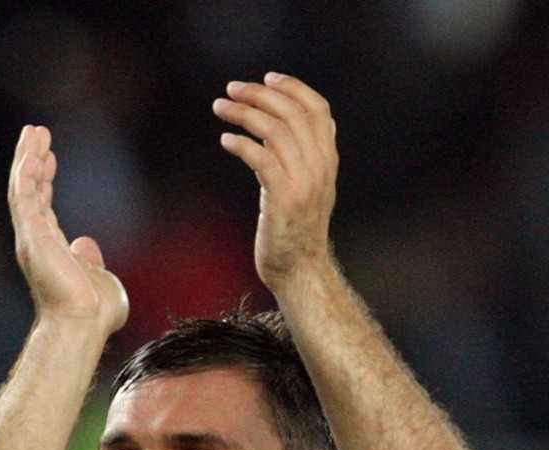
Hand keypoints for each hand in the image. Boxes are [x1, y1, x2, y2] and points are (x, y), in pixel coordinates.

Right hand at [8, 125, 128, 334]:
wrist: (84, 324)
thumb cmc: (95, 313)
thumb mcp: (101, 278)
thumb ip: (93, 260)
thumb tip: (86, 243)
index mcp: (52, 250)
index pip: (44, 208)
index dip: (45, 181)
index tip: (49, 157)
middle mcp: (37, 242)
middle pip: (30, 192)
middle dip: (32, 162)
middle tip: (35, 134)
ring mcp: (32, 239)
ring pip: (24, 190)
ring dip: (27, 159)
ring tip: (33, 132)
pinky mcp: (32, 235)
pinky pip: (24, 196)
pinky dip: (26, 172)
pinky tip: (34, 151)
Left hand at [213, 74, 337, 291]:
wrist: (301, 272)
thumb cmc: (295, 234)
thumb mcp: (304, 190)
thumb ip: (296, 159)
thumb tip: (274, 132)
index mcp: (328, 161)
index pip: (318, 109)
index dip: (293, 88)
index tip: (267, 78)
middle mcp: (320, 167)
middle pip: (292, 112)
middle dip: (259, 94)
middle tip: (230, 89)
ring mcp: (303, 182)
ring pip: (274, 129)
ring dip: (244, 113)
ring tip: (220, 108)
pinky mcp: (283, 198)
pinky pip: (261, 157)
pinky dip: (241, 143)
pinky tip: (226, 140)